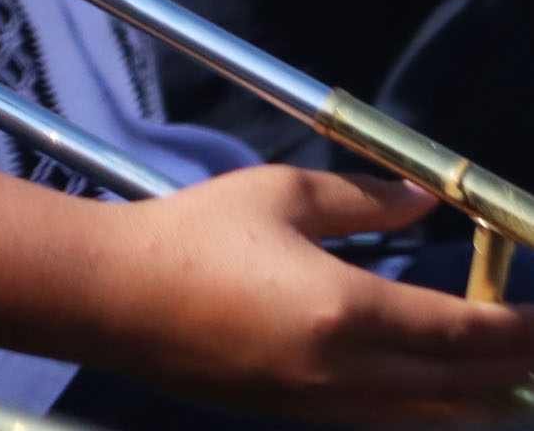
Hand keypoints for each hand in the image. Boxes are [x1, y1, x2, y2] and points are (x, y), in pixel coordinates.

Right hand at [93, 169, 533, 419]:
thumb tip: (425, 201)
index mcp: (348, 311)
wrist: (111, 297)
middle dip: (517, 366)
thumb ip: (361, 199)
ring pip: (433, 415)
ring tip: (514, 378)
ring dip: (483, 397)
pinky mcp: (299, 414)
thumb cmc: (192, 234)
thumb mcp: (278, 195)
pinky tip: (443, 392)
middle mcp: (349, 372)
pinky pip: (392, 420)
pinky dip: (436, 408)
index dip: (522, 329)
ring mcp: (324, 404)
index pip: (465, 331)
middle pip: (464, 384)